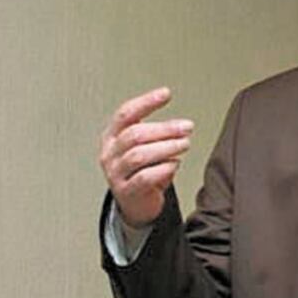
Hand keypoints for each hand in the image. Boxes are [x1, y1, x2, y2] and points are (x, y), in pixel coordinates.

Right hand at [99, 87, 193, 226]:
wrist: (136, 203)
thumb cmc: (142, 169)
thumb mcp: (144, 146)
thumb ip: (157, 134)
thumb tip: (182, 125)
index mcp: (112, 136)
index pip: (125, 113)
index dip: (146, 102)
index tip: (166, 93)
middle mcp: (110, 153)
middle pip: (135, 134)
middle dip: (165, 128)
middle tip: (187, 127)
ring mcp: (115, 173)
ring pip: (138, 155)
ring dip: (166, 147)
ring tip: (184, 144)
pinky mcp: (125, 191)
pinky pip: (144, 178)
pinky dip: (163, 169)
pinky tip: (175, 165)